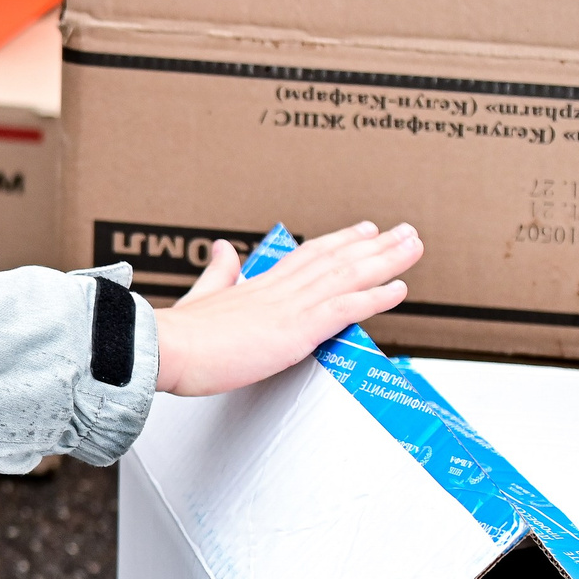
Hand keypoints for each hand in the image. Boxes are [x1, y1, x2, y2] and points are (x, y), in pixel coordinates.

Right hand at [151, 222, 422, 396]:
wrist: (165, 348)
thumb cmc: (177, 335)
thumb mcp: (200, 296)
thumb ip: (218, 273)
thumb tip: (222, 248)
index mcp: (256, 285)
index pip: (308, 256)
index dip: (340, 242)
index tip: (365, 230)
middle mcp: (279, 289)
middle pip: (336, 259)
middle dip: (375, 245)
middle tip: (406, 231)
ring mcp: (289, 307)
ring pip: (347, 275)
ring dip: (385, 260)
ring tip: (413, 246)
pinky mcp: (295, 329)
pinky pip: (344, 307)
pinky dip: (375, 296)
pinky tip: (400, 288)